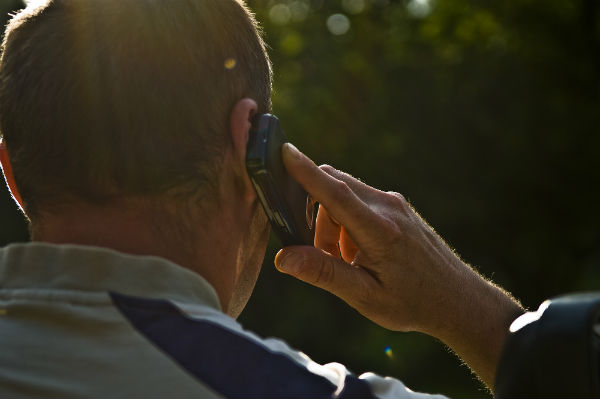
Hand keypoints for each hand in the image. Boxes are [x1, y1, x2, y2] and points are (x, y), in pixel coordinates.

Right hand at [275, 143, 523, 387]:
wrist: (458, 299)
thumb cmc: (412, 302)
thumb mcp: (364, 296)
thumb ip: (323, 273)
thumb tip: (283, 257)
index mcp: (380, 230)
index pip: (335, 193)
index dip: (306, 172)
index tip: (284, 151)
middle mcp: (388, 207)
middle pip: (334, 187)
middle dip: (316, 216)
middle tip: (327, 255)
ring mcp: (395, 203)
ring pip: (344, 195)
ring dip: (332, 223)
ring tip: (349, 261)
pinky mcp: (397, 206)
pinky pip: (359, 201)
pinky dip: (348, 223)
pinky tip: (362, 254)